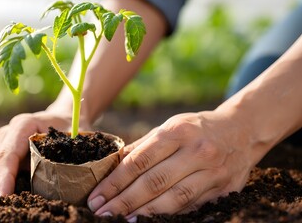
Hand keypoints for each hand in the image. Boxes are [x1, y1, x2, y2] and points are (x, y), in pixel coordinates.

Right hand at [0, 111, 81, 201]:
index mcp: (24, 125)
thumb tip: (80, 179)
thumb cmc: (72, 128)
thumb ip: (76, 153)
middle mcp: (8, 133)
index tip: (4, 194)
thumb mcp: (77, 137)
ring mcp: (3, 143)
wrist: (64, 118)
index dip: (5, 174)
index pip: (9, 152)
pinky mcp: (3, 155)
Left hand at [87, 111, 265, 219]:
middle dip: (124, 201)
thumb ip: (143, 146)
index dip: (114, 182)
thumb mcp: (170, 126)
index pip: (139, 161)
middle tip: (102, 213)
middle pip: (154, 182)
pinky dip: (170, 216)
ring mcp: (213, 172)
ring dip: (146, 213)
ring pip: (174, 199)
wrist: (242, 130)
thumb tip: (113, 165)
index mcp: (177, 132)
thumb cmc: (197, 128)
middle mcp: (197, 152)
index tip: (96, 196)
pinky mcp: (225, 190)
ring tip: (123, 221)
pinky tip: (152, 221)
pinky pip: (193, 207)